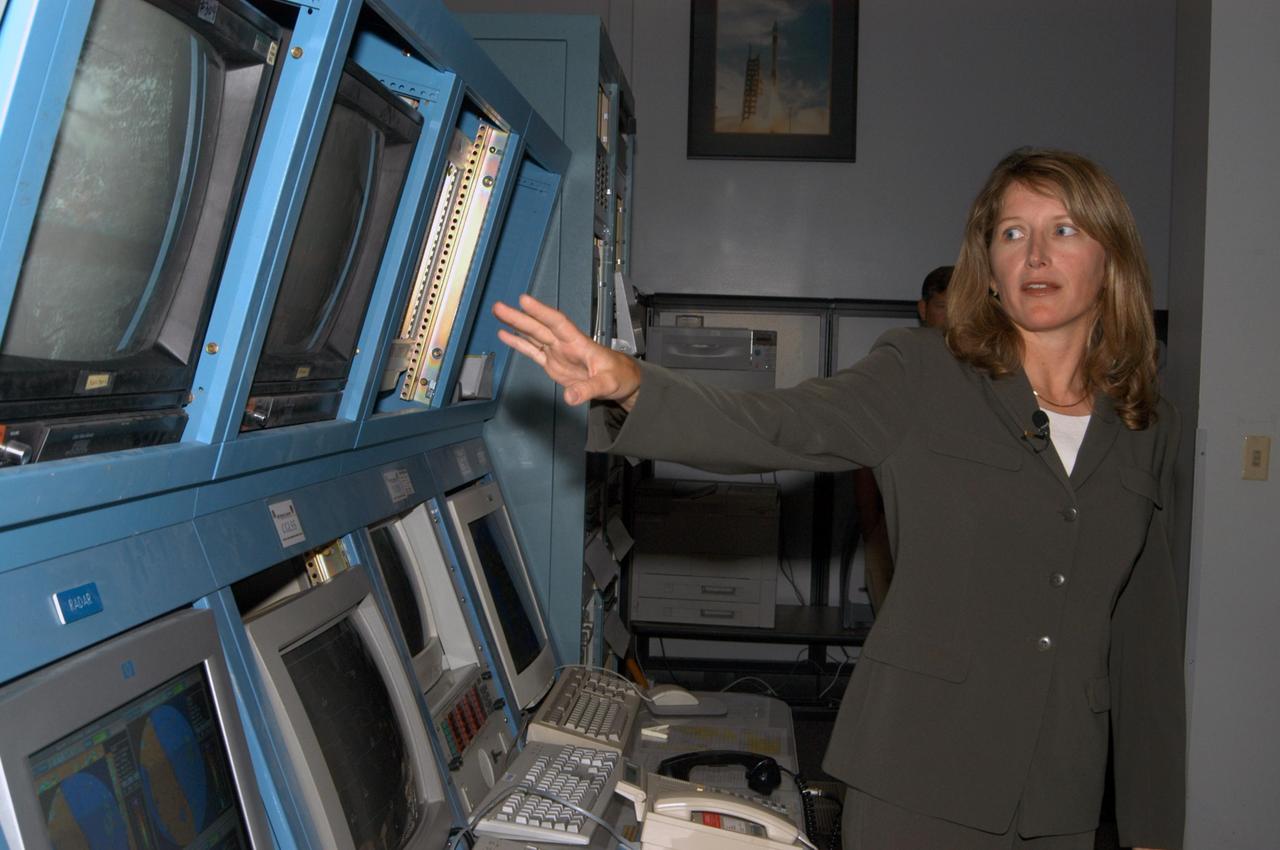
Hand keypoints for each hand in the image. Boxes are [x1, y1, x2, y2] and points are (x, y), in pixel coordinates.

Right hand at [493, 294, 642, 408]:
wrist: (622, 381)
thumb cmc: (619, 376)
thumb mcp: (608, 384)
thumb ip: (588, 390)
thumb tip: (569, 397)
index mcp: (578, 343)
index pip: (557, 323)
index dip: (541, 312)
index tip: (524, 301)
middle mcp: (564, 344)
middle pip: (539, 327)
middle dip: (519, 317)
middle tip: (499, 307)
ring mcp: (557, 352)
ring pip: (533, 335)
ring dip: (516, 324)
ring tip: (497, 313)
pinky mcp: (553, 363)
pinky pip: (533, 351)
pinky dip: (519, 342)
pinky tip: (504, 334)